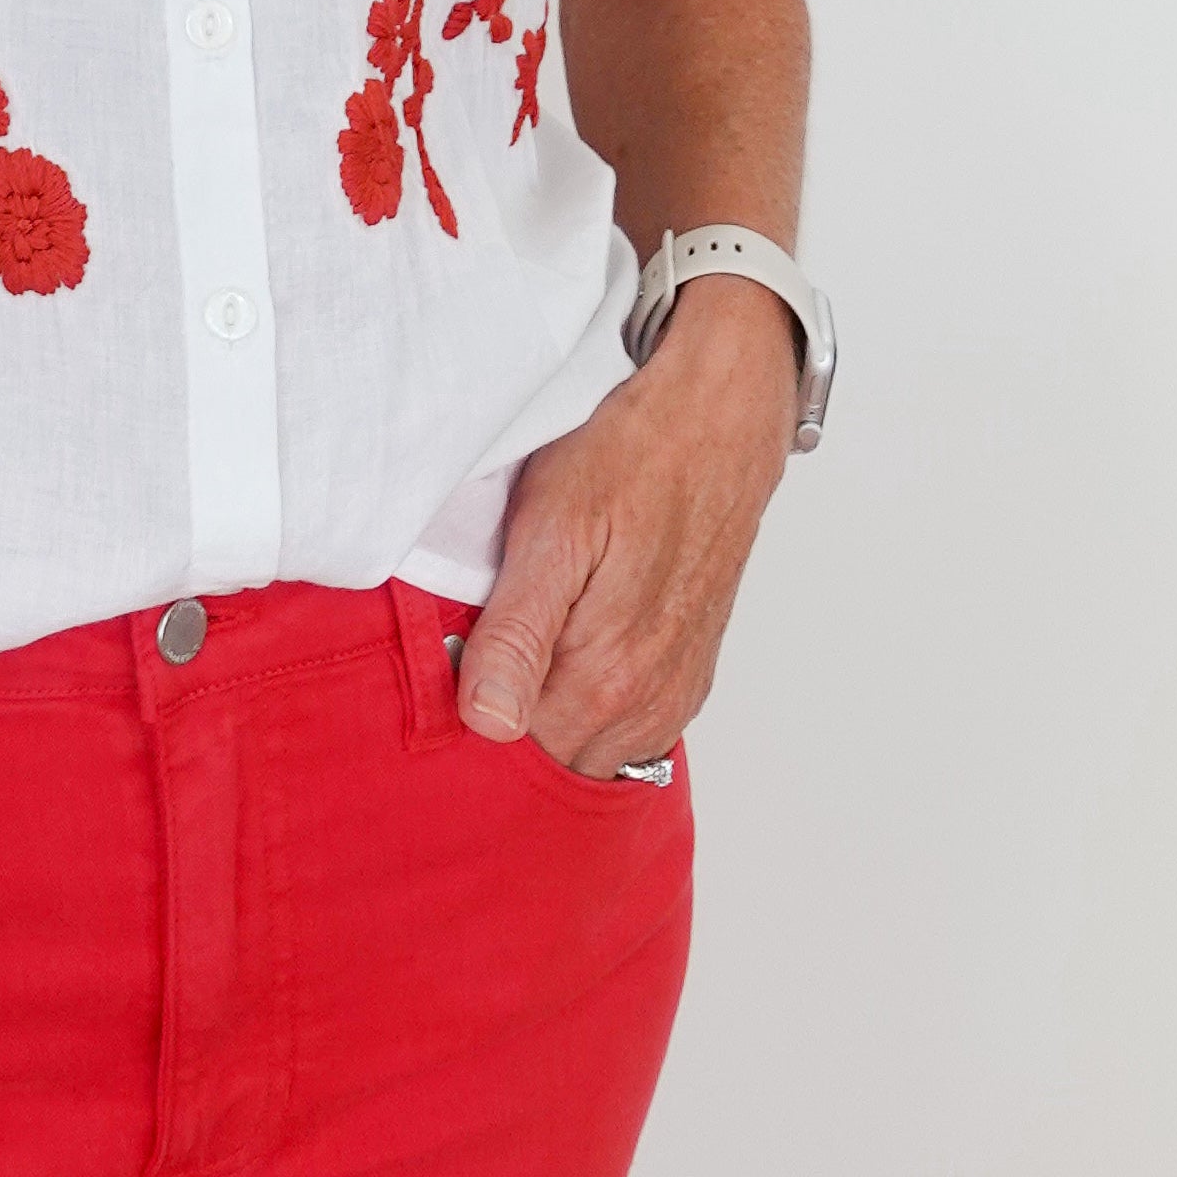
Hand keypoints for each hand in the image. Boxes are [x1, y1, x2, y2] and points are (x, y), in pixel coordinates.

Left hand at [454, 280, 800, 777]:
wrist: (718, 421)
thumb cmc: (630, 460)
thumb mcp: (551, 530)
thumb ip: (518, 635)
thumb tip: (487, 723)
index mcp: (605, 677)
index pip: (511, 752)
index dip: (471, 707)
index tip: (458, 656)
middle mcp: (647, 703)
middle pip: (551, 756)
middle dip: (511, 714)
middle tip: (489, 638)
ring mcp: (673, 692)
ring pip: (589, 747)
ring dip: (554, 709)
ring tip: (534, 634)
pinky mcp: (687, 673)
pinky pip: (628, 727)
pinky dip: (593, 701)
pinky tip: (576, 643)